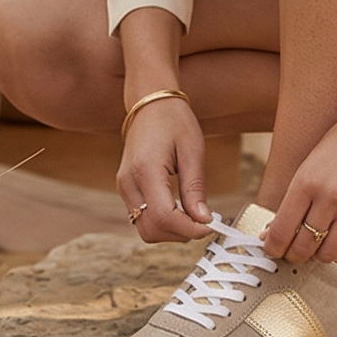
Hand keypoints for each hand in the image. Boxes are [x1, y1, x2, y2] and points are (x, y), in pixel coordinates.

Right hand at [118, 94, 212, 242]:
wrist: (150, 103)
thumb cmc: (174, 121)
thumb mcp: (192, 150)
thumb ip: (195, 187)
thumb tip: (204, 220)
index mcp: (145, 170)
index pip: (163, 216)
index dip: (189, 228)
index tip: (212, 226)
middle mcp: (128, 183)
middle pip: (151, 228)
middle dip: (180, 233)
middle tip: (206, 222)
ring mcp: (123, 187)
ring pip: (144, 228)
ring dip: (171, 231)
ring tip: (196, 216)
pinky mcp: (126, 189)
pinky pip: (142, 217)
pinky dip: (162, 222)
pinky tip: (182, 210)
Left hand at [263, 113, 336, 264]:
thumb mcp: (309, 167)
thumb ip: (293, 203)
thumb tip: (273, 236)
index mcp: (307, 182)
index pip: (280, 233)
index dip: (272, 248)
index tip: (274, 248)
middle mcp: (332, 197)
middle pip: (302, 249)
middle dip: (293, 253)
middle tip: (294, 248)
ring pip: (327, 254)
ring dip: (319, 252)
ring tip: (319, 240)